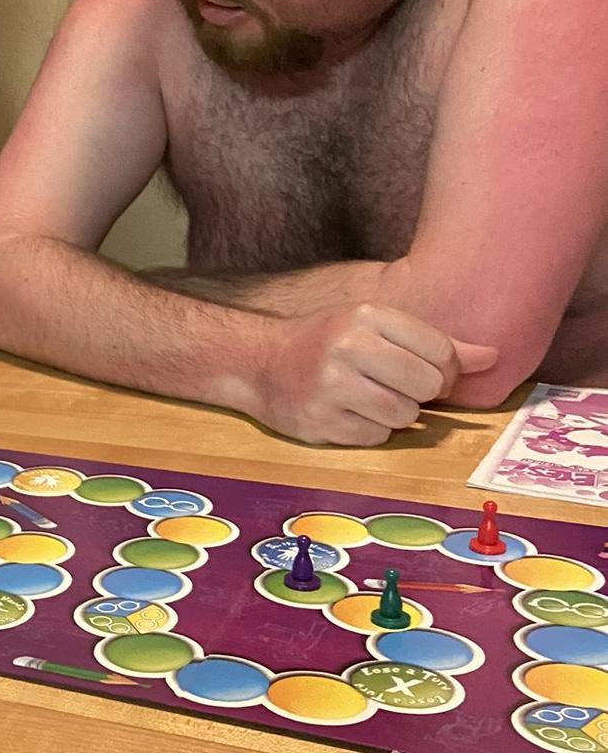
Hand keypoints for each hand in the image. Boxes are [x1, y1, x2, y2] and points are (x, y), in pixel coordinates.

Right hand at [254, 302, 496, 445]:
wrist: (258, 363)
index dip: (444, 370)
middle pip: (428, 386)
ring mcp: (331, 386)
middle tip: (394, 386)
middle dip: (420, 393)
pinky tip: (346, 412)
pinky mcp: (320, 421)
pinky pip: (375, 436)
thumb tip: (494, 358)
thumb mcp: (374, 328)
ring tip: (366, 398)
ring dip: (394, 414)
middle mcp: (348, 347)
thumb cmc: (326, 342)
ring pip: (404, 416)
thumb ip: (434, 343)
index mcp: (366, 316)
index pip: (441, 352)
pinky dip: (367, 430)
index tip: (424, 371)